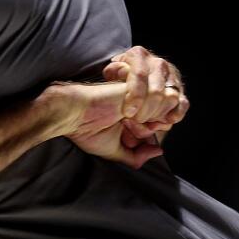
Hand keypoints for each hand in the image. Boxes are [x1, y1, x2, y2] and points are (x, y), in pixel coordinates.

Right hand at [46, 81, 163, 168]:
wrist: (72, 114)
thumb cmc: (87, 130)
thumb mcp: (116, 151)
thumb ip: (137, 156)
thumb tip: (159, 151)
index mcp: (133, 114)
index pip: (160, 126)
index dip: (147, 137)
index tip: (127, 138)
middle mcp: (138, 102)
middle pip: (166, 117)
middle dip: (148, 130)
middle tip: (125, 128)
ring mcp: (138, 91)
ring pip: (165, 106)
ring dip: (147, 121)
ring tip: (125, 121)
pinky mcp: (137, 82)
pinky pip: (158, 97)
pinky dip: (145, 112)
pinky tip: (127, 114)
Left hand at [103, 46, 188, 142]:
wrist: (137, 73)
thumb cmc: (121, 76)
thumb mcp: (112, 71)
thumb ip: (114, 72)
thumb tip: (123, 72)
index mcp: (139, 55)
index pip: (140, 75)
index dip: (135, 96)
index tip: (128, 113)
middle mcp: (158, 63)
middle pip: (156, 91)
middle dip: (145, 110)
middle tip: (135, 120)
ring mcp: (171, 75)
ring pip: (171, 97)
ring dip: (158, 114)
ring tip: (146, 121)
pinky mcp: (180, 88)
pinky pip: (183, 103)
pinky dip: (176, 114)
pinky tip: (166, 121)